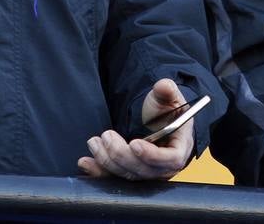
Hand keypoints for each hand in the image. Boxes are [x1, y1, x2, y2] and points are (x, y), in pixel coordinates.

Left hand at [77, 78, 194, 180]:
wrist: (159, 122)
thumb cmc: (167, 112)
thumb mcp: (169, 99)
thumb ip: (167, 91)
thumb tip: (163, 85)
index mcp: (178, 149)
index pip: (169, 159)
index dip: (151, 155)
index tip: (135, 143)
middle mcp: (163, 167)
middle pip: (143, 170)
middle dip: (121, 154)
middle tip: (106, 136)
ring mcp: (146, 174)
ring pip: (126, 175)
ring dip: (107, 161)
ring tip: (94, 142)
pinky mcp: (130, 175)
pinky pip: (114, 178)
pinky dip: (98, 171)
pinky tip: (85, 163)